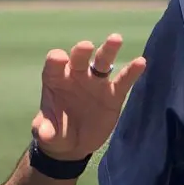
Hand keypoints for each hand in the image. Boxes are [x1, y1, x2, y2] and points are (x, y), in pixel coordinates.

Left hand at [32, 34, 146, 161]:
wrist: (75, 145)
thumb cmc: (56, 133)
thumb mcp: (47, 134)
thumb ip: (45, 131)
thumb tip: (42, 134)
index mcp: (56, 79)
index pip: (54, 63)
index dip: (56, 60)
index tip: (60, 59)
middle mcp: (76, 75)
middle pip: (79, 57)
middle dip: (81, 51)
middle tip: (86, 46)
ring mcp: (96, 83)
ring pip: (102, 62)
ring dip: (108, 50)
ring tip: (116, 39)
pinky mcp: (113, 94)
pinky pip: (123, 81)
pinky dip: (131, 71)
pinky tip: (141, 62)